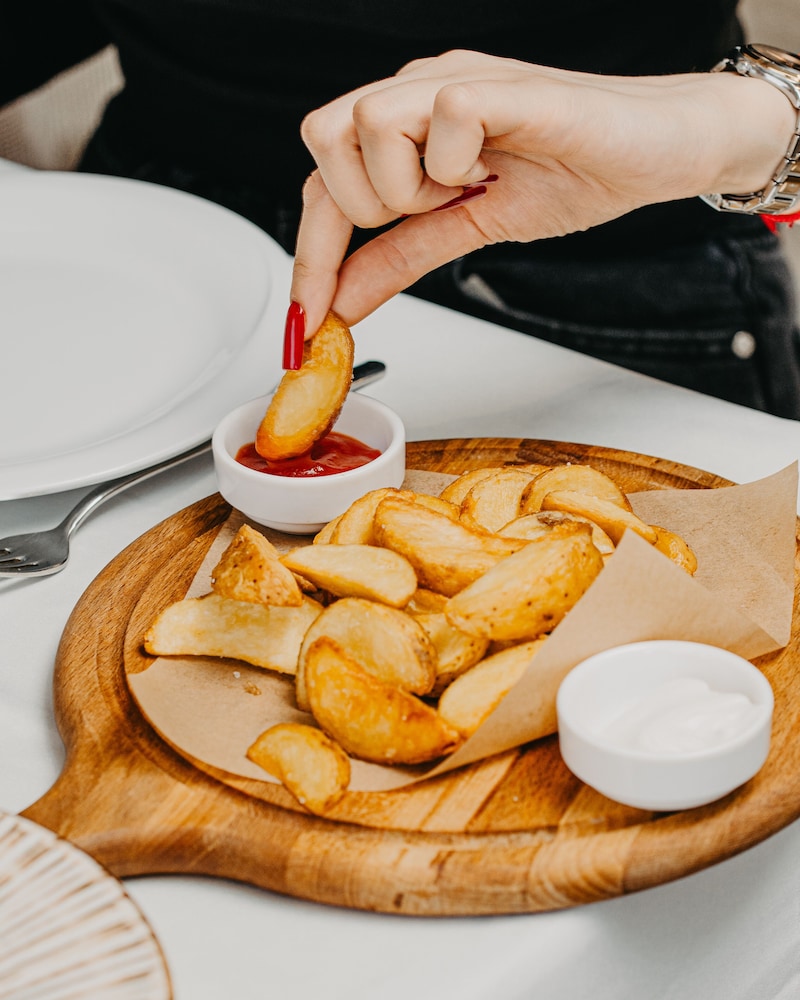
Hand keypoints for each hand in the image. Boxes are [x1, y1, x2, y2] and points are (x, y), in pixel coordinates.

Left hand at [290, 49, 793, 336]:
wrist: (657, 151)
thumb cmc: (571, 174)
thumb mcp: (467, 231)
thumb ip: (400, 259)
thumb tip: (341, 305)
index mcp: (405, 124)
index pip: (323, 184)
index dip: (311, 257)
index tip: (309, 324)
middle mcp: (418, 92)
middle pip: (320, 138)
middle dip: (361, 208)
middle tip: (426, 217)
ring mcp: (457, 81)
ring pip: (366, 122)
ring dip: (410, 184)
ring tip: (468, 189)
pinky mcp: (505, 85)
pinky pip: (444, 118)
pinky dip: (459, 164)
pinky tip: (493, 171)